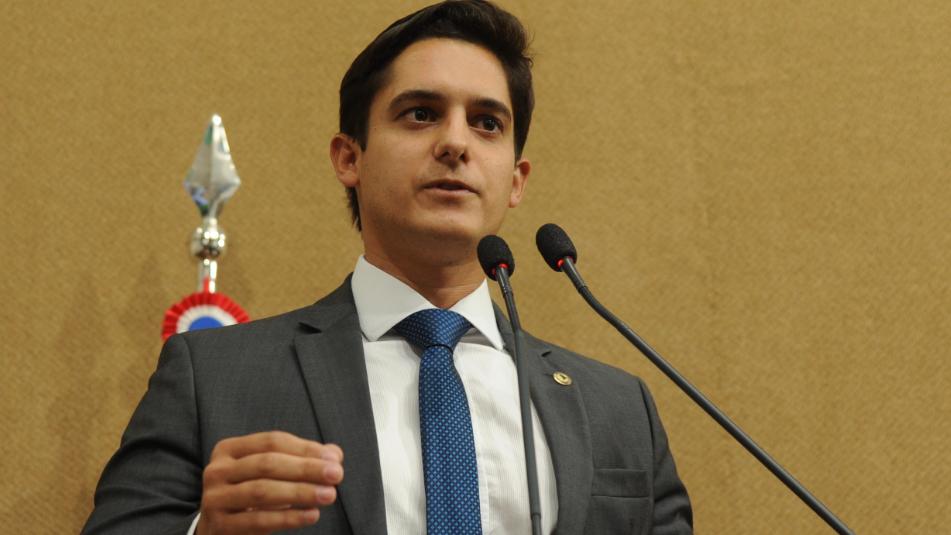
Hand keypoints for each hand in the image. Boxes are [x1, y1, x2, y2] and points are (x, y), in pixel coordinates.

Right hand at [195, 431, 343, 534]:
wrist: (217, 530)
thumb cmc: (249, 495)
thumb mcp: (269, 473)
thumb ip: (300, 460)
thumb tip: (334, 454)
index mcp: (228, 449)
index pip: (272, 442)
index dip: (305, 448)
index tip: (335, 458)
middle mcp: (217, 471)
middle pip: (267, 464)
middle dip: (306, 468)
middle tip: (337, 475)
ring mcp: (215, 499)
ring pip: (262, 492)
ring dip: (300, 492)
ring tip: (329, 495)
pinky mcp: (220, 526)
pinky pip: (258, 520)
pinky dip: (289, 518)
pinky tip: (312, 515)